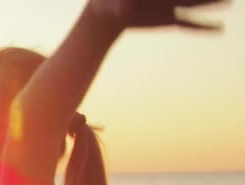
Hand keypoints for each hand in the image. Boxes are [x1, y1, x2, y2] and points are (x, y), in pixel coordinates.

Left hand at [88, 0, 229, 31]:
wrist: (107, 13)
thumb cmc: (106, 0)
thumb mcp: (111, 1)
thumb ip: (118, 5)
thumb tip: (117, 11)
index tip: (190, 0)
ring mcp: (171, 6)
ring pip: (197, 4)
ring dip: (213, 4)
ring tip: (231, 2)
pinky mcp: (169, 20)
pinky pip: (190, 24)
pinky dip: (204, 28)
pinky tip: (219, 29)